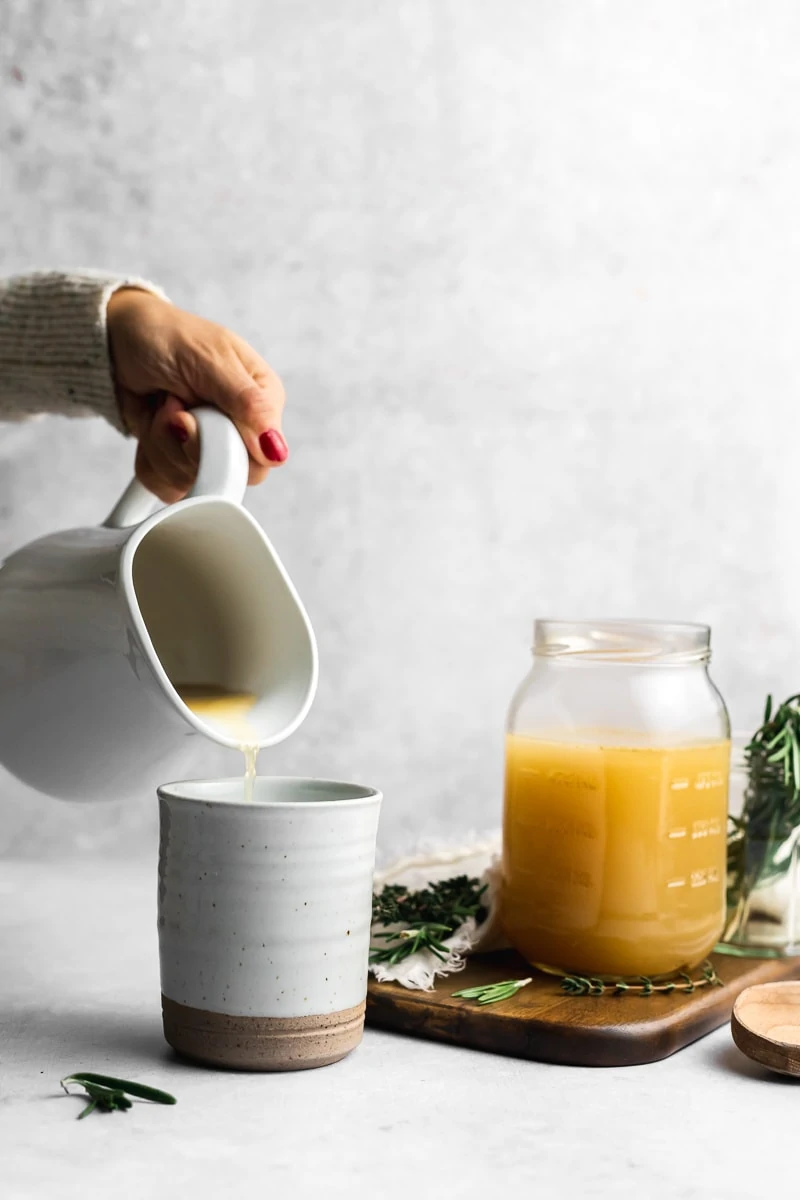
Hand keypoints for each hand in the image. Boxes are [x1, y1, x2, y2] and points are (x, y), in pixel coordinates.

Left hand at [107, 288, 287, 501]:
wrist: (116, 340)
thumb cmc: (165, 336)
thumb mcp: (209, 358)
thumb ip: (248, 403)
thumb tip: (276, 451)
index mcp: (261, 402)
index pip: (260, 461)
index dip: (222, 451)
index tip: (190, 420)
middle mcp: (239, 428)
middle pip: (225, 477)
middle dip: (185, 445)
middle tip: (173, 409)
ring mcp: (207, 446)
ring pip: (191, 481)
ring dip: (162, 444)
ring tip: (161, 408)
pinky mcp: (178, 459)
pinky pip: (167, 485)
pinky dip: (149, 457)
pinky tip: (150, 424)